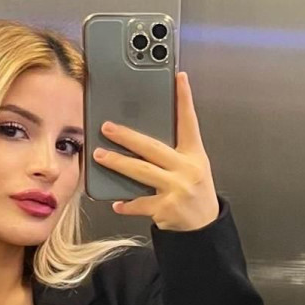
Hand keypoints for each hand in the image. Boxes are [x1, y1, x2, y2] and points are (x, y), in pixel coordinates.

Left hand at [92, 71, 219, 230]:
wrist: (205, 227)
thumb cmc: (195, 192)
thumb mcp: (193, 167)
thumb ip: (174, 152)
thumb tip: (140, 138)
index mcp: (194, 155)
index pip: (189, 122)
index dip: (184, 99)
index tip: (178, 77)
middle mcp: (187, 169)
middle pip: (152, 147)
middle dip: (127, 136)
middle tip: (107, 127)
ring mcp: (177, 189)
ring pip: (141, 172)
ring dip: (117, 163)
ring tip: (99, 155)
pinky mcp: (166, 209)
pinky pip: (139, 203)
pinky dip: (126, 204)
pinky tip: (116, 202)